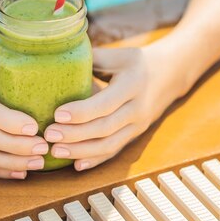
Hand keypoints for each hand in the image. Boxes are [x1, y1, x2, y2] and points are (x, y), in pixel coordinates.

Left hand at [44, 45, 184, 170]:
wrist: (171, 74)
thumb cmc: (137, 62)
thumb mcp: (118, 55)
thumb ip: (91, 59)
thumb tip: (58, 58)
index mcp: (133, 84)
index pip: (106, 103)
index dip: (81, 112)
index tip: (57, 114)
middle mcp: (138, 108)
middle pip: (105, 128)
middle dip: (74, 134)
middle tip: (48, 135)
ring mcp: (138, 125)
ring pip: (109, 144)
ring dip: (80, 151)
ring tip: (54, 151)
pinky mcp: (135, 135)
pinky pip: (114, 150)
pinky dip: (95, 160)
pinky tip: (76, 165)